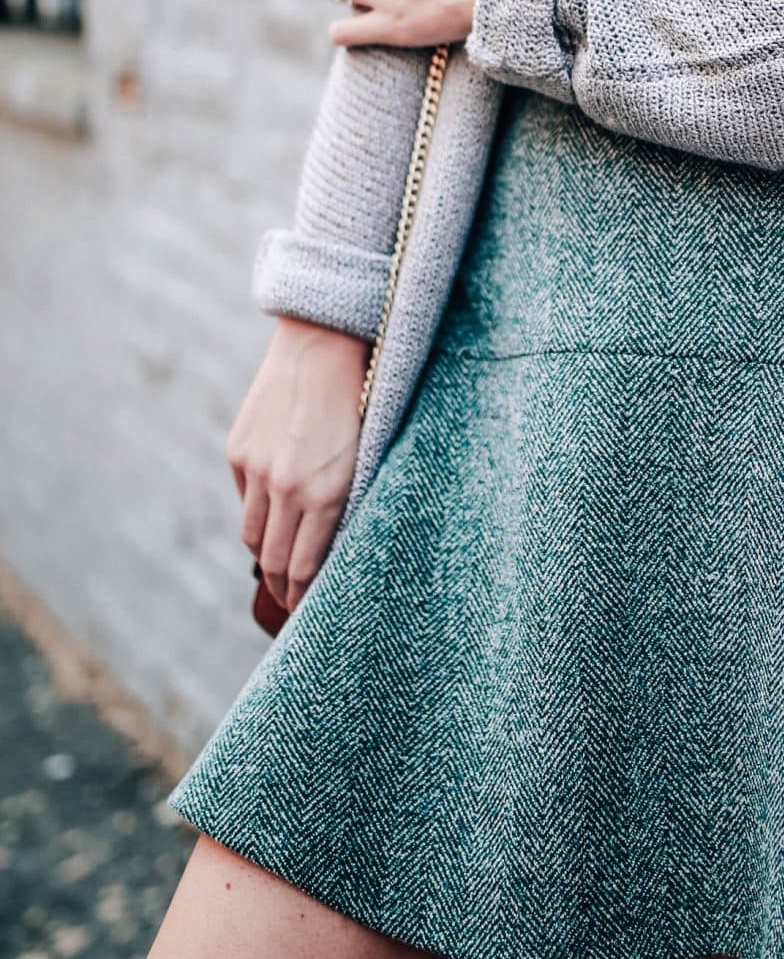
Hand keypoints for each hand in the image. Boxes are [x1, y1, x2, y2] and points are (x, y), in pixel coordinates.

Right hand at [227, 318, 369, 612]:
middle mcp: (287, 487)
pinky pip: (246, 498)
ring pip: (253, 535)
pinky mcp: (239, 451)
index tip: (309, 615)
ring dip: (265, 558)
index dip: (304, 598)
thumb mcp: (369, 457)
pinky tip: (273, 518)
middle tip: (292, 608)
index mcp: (327, 493)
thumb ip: (348, 504)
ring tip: (278, 573)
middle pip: (275, 560)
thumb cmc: (363, 399)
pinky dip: (258, 514)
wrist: (324, 343)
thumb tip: (332, 546)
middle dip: (283, 590)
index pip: (305, 568)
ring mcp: (258, 469)